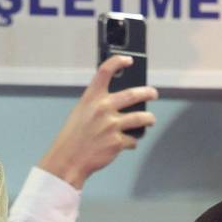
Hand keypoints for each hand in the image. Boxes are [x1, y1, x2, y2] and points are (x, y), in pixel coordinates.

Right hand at [37, 55, 158, 188]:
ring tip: (150, 119)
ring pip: (141, 118)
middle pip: (133, 94)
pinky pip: (132, 139)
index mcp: (91, 98)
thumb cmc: (72, 138)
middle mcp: (103, 108)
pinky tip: (128, 143)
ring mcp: (112, 125)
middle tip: (153, 93)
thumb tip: (120, 103)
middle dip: (148, 93)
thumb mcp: (80, 114)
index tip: (128, 60)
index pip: (105, 71)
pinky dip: (132, 142)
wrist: (68, 161)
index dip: (118, 61)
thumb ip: (97, 105)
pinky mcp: (117, 141)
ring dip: (149, 118)